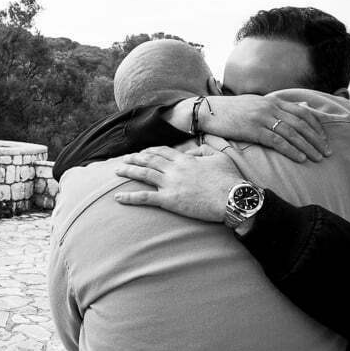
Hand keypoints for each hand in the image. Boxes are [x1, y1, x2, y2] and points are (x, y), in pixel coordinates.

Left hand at [113, 145, 242, 222]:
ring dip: (128, 171)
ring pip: (144, 174)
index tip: (142, 152)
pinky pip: (145, 198)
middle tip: (124, 159)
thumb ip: (204, 150)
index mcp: (185, 159)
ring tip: (116, 170)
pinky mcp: (169, 200)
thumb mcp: (219, 157)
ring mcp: (170, 184)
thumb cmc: (228, 179)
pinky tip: (117, 197)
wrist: (233, 197)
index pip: (162, 152)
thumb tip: (192, 151)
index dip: (150, 151)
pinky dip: (130, 197)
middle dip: (135, 158)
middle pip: (149, 160)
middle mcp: (174, 169)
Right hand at [199, 95, 330, 162]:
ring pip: (293, 133)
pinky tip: (300, 158)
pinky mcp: (253, 129)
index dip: (317, 126)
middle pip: (302, 123)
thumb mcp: (254, 105)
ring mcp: (262, 118)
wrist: (207, 111)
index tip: (324, 139)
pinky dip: (291, 149)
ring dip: (308, 146)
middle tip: (327, 152)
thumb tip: (294, 111)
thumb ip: (273, 109)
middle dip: (317, 139)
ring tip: (318, 158)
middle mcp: (270, 107)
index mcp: (272, 101)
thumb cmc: (229, 111)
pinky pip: (278, 141)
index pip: (303, 112)